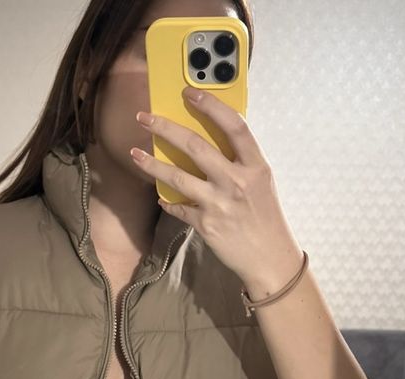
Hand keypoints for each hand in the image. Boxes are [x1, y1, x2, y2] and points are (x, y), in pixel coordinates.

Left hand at [130, 86, 302, 287]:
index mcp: (255, 166)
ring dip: (152, 164)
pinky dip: (168, 202)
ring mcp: (220, 203)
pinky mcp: (206, 224)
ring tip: (135, 154)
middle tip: (144, 117)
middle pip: (196, 146)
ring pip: (178, 177)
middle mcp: (237, 181)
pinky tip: (161, 198)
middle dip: (165, 128)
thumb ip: (241, 162)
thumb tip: (213, 141)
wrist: (269, 258)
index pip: (234, 126)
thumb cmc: (266, 218)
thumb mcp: (262, 183)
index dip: (211, 106)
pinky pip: (179, 208)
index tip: (189, 93)